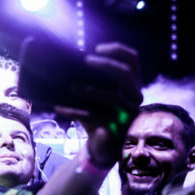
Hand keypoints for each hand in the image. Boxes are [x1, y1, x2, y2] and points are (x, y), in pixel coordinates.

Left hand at [56, 42, 141, 168]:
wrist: (102, 145)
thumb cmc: (97, 113)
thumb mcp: (95, 94)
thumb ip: (90, 79)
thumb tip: (66, 60)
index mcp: (132, 84)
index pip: (132, 59)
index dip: (117, 50)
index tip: (96, 48)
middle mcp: (134, 96)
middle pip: (125, 74)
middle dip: (105, 64)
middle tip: (85, 60)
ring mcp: (128, 114)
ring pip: (113, 98)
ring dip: (90, 90)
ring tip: (72, 86)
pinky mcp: (116, 129)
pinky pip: (95, 117)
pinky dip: (75, 111)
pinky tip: (60, 107)